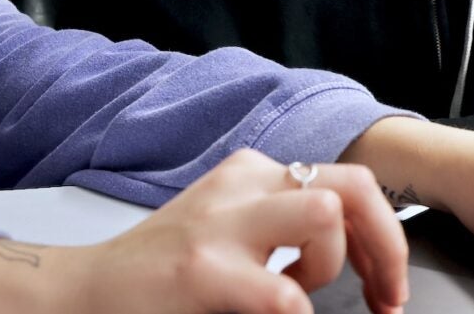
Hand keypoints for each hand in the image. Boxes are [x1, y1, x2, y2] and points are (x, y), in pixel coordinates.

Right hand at [76, 149, 408, 313]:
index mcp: (253, 174)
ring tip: (302, 300)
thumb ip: (281, 227)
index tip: (385, 284)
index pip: (348, 183)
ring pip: (324, 214)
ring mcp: (222, 225)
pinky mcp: (203, 270)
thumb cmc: (159, 273)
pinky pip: (283, 292)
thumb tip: (359, 257)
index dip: (385, 237)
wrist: (86, 293)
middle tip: (386, 298)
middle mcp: (242, 186)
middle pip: (353, 186)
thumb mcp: (228, 228)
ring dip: (333, 267)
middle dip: (388, 247)